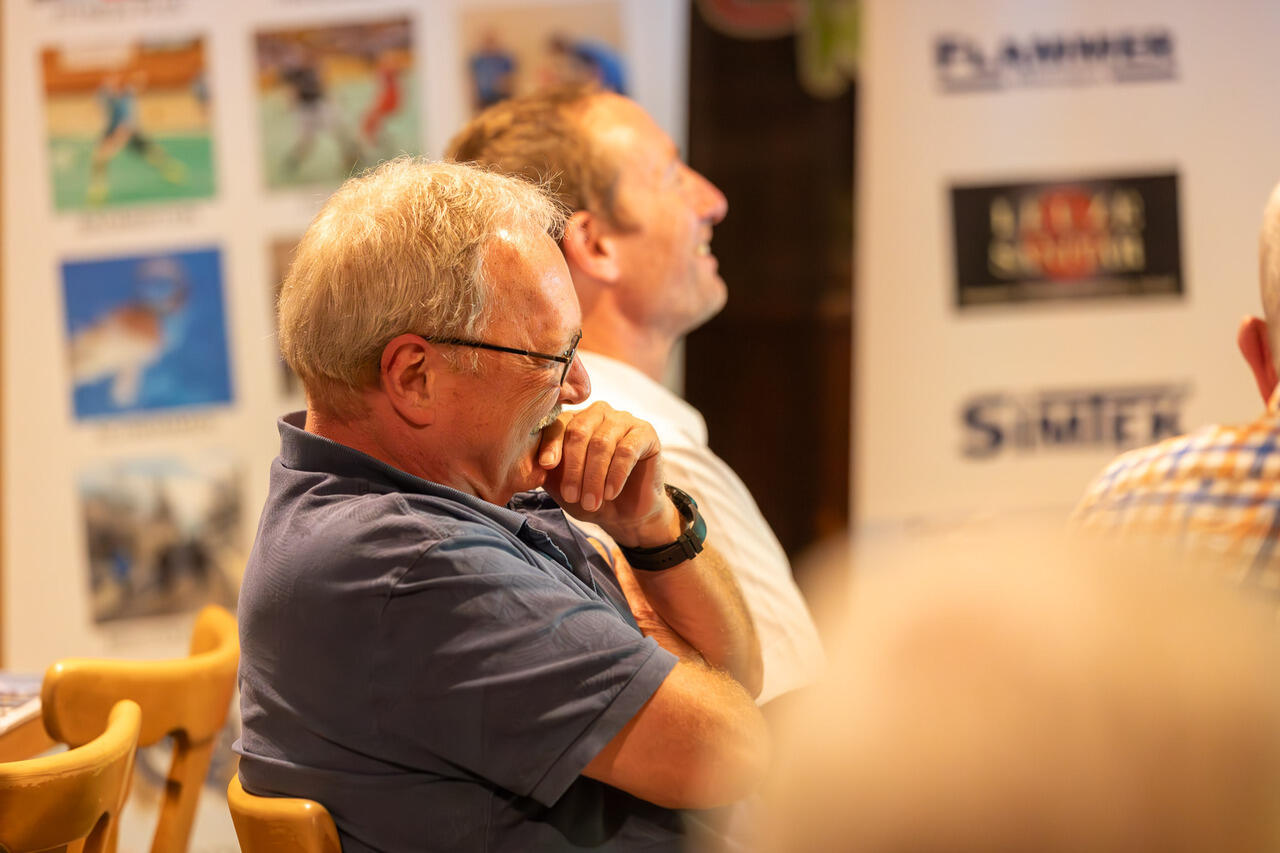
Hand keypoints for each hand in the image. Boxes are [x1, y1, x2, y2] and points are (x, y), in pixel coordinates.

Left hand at [537, 402, 680, 546]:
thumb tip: (522, 457)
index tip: (545, 467)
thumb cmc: (590, 496)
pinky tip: (610, 493)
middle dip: (574, 468)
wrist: (625, 515)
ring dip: (594, 476)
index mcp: (575, 420)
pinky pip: (627, 450)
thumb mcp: (561, 484)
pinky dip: (616, 474)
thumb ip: (546, 467)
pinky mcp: (646, 433)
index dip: (550, 444)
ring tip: (591, 502)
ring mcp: (624, 420)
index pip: (558, 424)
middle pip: (579, 431)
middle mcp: (599, 413)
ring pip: (602, 443)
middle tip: (572, 496)